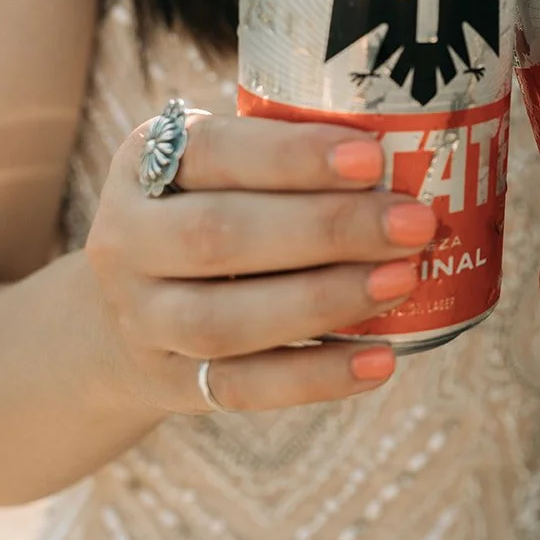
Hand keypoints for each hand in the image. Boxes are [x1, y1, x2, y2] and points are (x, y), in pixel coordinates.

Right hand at [84, 114, 434, 414]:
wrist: (123, 315)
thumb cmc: (211, 212)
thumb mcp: (224, 170)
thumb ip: (293, 162)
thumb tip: (417, 154)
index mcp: (147, 162)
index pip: (215, 152)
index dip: (292, 155)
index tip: (373, 158)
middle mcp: (127, 239)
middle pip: (218, 236)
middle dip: (326, 230)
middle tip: (414, 223)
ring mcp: (141, 319)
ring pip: (224, 320)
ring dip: (323, 301)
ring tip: (403, 282)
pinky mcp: (168, 383)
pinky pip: (242, 387)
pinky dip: (316, 377)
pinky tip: (380, 360)